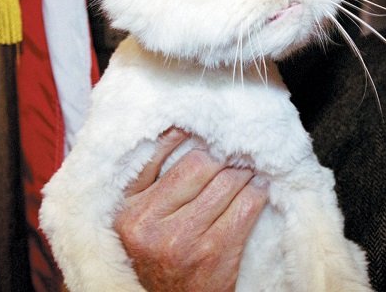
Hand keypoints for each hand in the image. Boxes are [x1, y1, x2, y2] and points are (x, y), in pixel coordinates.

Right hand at [114, 129, 268, 291]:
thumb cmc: (158, 256)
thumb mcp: (139, 219)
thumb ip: (150, 178)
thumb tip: (180, 128)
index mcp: (127, 211)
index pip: (160, 155)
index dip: (188, 137)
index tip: (207, 130)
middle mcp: (150, 225)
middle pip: (200, 165)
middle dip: (222, 155)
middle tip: (234, 150)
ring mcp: (183, 240)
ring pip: (227, 182)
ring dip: (243, 172)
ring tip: (247, 167)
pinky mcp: (215, 253)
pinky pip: (247, 206)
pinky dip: (258, 192)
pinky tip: (258, 188)